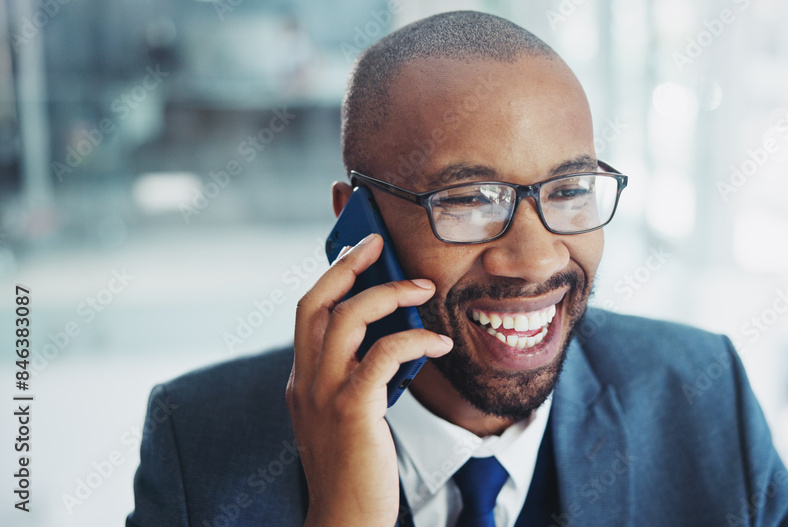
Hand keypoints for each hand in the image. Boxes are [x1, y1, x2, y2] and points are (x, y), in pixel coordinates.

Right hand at [287, 233, 452, 525]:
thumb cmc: (355, 467)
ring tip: (425, 289)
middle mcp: (304, 380)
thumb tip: (393, 338)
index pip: (308, 311)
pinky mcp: (352, 409)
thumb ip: (357, 376)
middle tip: (379, 242)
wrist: (345, 519)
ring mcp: (324, 393)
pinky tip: (439, 341)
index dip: (332, 275)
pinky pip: (385, 354)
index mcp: (301, 379)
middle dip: (348, 265)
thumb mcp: (346, 413)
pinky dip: (415, 339)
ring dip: (390, 294)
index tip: (359, 250)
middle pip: (317, 302)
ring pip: (347, 318)